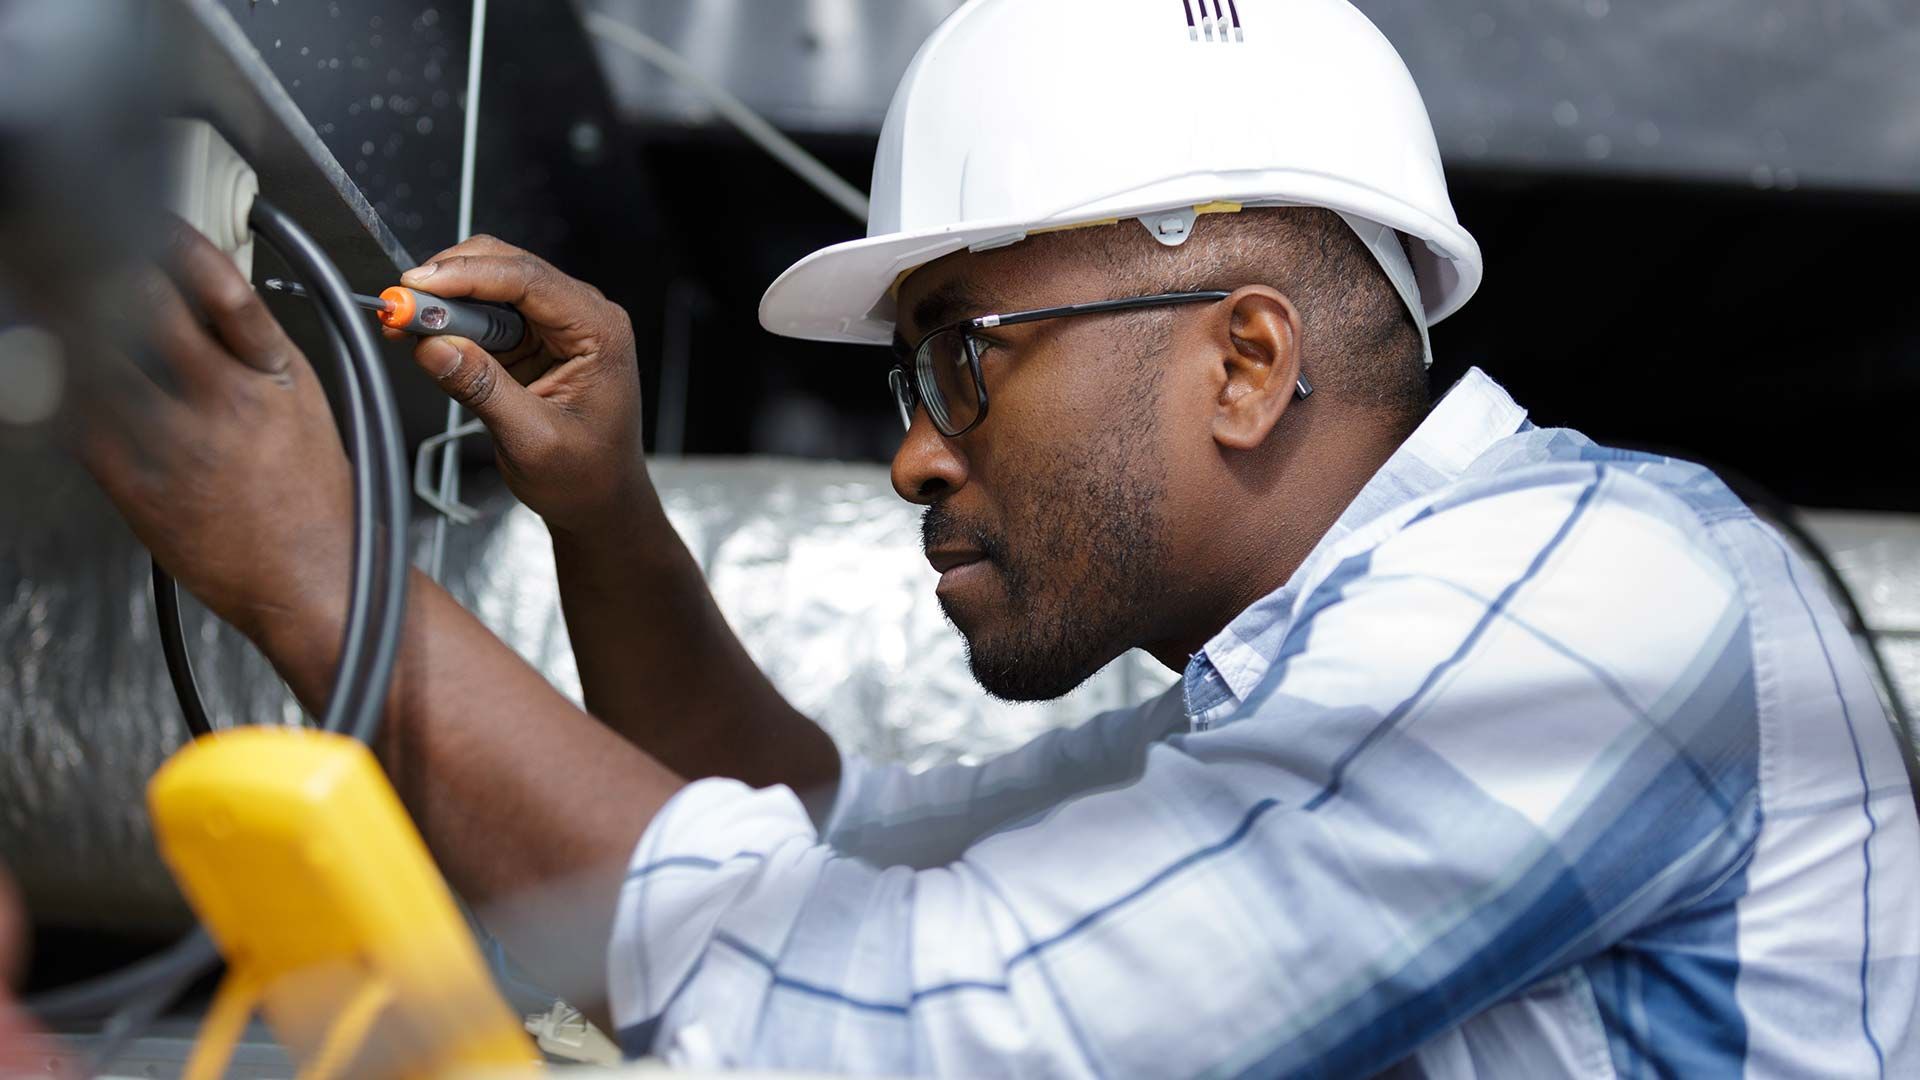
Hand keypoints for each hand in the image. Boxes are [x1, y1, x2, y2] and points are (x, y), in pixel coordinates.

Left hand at [69, 222, 353, 643]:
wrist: (319, 577)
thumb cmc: (313, 498)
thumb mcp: (306, 405)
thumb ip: (255, 351)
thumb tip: (209, 296)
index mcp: (276, 376)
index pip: (222, 288)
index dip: (177, 246)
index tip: (151, 223)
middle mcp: (228, 401)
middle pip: (150, 308)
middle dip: (110, 269)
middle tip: (82, 247)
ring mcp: (180, 444)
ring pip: (103, 357)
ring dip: (71, 320)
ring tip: (55, 297)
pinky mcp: (140, 485)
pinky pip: (80, 422)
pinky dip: (60, 388)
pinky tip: (55, 370)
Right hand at [396, 236, 644, 534]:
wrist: (600, 502)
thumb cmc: (587, 477)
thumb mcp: (532, 439)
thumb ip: (482, 389)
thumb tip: (431, 346)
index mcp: (600, 331)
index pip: (529, 280)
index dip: (468, 276)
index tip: (417, 287)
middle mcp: (583, 317)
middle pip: (507, 268)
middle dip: (449, 281)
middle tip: (401, 304)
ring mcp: (556, 326)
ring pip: (491, 286)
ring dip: (445, 301)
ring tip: (404, 323)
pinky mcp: (532, 340)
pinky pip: (485, 315)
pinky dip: (451, 321)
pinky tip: (423, 335)